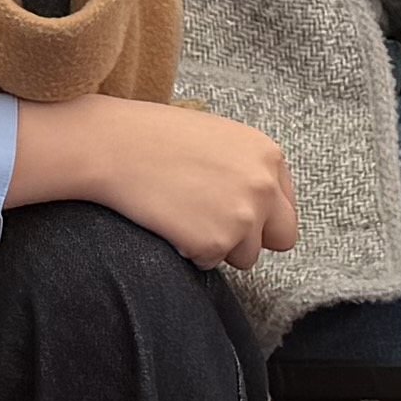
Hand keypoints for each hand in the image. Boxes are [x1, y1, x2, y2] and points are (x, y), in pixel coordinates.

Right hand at [10, 92, 298, 266]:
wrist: (114, 147)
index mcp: (269, 155)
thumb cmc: (155, 137)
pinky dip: (189, 251)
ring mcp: (243, 217)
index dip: (260, 214)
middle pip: (281, 237)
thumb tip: (259, 203)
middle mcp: (264, 187)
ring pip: (245, 256)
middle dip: (253, 238)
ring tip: (184, 216)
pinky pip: (210, 263)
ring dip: (218, 246)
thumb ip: (248, 168)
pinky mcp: (215, 243)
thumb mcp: (219, 138)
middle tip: (216, 227)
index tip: (231, 210)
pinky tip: (169, 222)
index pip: (286, 206)